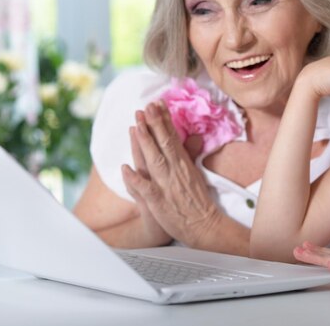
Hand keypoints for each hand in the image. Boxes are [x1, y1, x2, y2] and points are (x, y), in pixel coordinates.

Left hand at [122, 101, 220, 247]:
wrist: (203, 225)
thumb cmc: (197, 201)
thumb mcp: (195, 173)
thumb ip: (190, 154)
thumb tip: (194, 136)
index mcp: (183, 163)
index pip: (172, 137)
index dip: (164, 120)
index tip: (158, 103)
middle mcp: (175, 171)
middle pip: (163, 144)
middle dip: (154, 124)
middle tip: (146, 106)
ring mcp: (166, 185)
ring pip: (154, 160)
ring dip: (145, 142)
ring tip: (136, 125)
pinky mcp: (159, 201)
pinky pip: (145, 189)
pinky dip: (135, 179)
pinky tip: (125, 168)